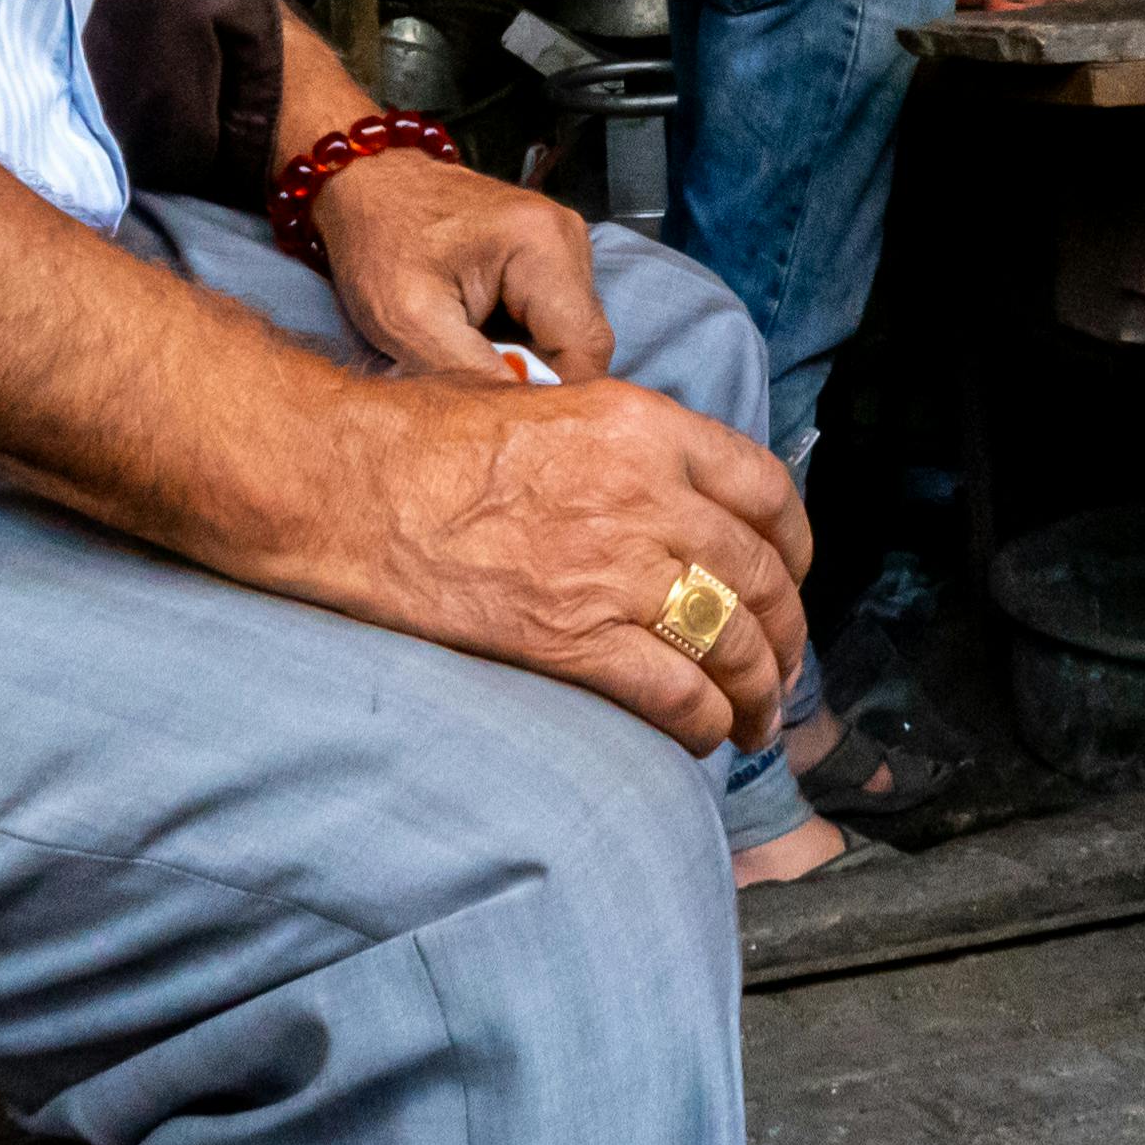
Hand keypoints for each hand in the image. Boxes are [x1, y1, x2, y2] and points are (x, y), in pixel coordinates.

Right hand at [281, 371, 814, 755]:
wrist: (349, 484)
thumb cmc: (426, 439)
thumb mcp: (553, 407)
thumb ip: (621, 449)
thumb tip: (657, 494)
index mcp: (647, 428)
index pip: (766, 490)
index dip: (794, 545)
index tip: (790, 576)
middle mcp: (648, 495)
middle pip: (761, 575)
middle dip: (786, 634)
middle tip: (784, 668)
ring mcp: (614, 568)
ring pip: (732, 641)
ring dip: (758, 691)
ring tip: (757, 721)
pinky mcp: (572, 637)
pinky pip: (673, 692)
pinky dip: (702, 723)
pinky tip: (704, 737)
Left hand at [308, 148, 616, 386]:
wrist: (363, 185)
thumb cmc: (377, 242)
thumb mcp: (409, 322)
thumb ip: (474, 375)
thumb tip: (526, 420)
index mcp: (543, 246)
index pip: (587, 351)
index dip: (549, 393)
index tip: (499, 406)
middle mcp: (567, 237)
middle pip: (584, 343)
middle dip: (533, 372)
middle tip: (470, 372)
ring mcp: (563, 241)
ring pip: (570, 333)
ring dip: (525, 355)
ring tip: (466, 344)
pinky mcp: (549, 251)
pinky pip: (554, 316)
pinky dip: (519, 335)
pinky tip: (476, 328)